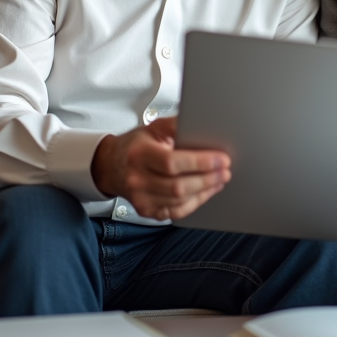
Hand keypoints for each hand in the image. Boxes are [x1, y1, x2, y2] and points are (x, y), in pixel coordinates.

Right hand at [90, 117, 230, 220]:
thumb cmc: (136, 145)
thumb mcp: (153, 127)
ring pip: (179, 201)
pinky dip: (195, 203)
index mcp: (139, 155)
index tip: (222, 158)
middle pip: (178, 186)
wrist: (111, 166)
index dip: (200, 162)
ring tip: (220, 179)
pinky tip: (206, 192)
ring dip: (205, 191)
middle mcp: (137, 179)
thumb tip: (202, 124)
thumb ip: (176, 125)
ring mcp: (141, 198)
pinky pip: (175, 212)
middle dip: (208, 178)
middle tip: (226, 170)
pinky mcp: (146, 211)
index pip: (172, 163)